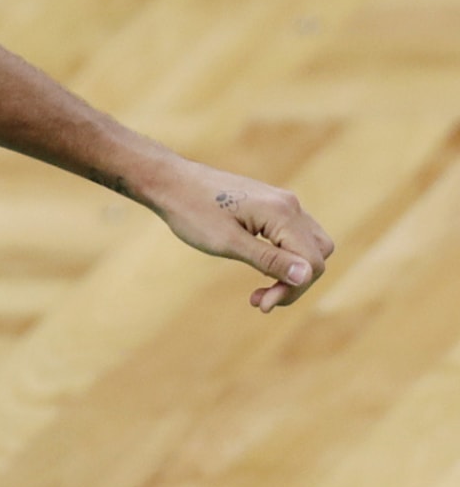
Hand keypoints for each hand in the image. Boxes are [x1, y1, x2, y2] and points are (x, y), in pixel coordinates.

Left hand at [150, 158, 334, 312]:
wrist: (169, 182)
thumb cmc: (192, 212)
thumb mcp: (228, 242)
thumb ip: (269, 259)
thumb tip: (307, 275)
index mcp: (281, 212)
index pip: (312, 262)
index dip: (293, 289)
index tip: (261, 304)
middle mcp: (289, 204)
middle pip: (316, 254)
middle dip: (294, 282)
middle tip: (260, 300)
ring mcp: (281, 202)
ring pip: (308, 245)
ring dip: (290, 272)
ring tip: (260, 290)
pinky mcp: (270, 204)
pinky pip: (291, 235)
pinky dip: (283, 256)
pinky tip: (261, 269)